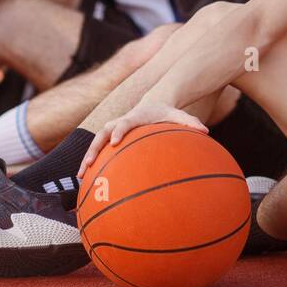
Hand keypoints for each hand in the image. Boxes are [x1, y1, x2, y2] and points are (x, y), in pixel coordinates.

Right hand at [77, 101, 206, 177]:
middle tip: (89, 164)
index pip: (123, 123)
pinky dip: (92, 164)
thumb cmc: (166, 113)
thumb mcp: (179, 115)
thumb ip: (191, 122)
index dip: (119, 132)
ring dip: (87, 158)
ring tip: (81, 177)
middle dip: (94, 149)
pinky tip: (89, 182)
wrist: (152, 104)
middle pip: (102, 134)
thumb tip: (206, 131)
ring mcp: (113, 131)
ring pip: (95, 144)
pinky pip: (99, 152)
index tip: (115, 144)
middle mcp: (119, 123)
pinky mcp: (111, 139)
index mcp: (134, 118)